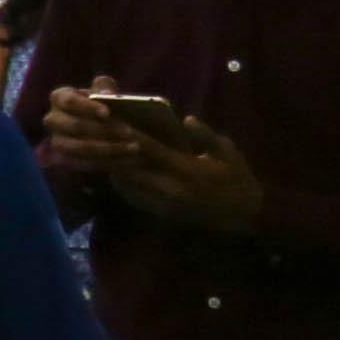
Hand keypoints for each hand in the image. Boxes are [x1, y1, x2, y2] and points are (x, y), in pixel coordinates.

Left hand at [55, 101, 265, 235]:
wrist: (244, 219)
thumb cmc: (237, 181)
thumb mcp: (228, 153)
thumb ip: (205, 136)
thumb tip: (186, 120)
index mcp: (186, 169)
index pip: (150, 149)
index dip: (129, 135)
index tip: (112, 121)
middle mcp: (169, 187)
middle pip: (131, 167)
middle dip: (113, 151)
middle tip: (95, 134)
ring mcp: (163, 202)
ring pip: (128, 183)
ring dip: (113, 167)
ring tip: (97, 150)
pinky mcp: (161, 212)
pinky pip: (134, 196)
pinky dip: (122, 182)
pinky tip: (113, 170)